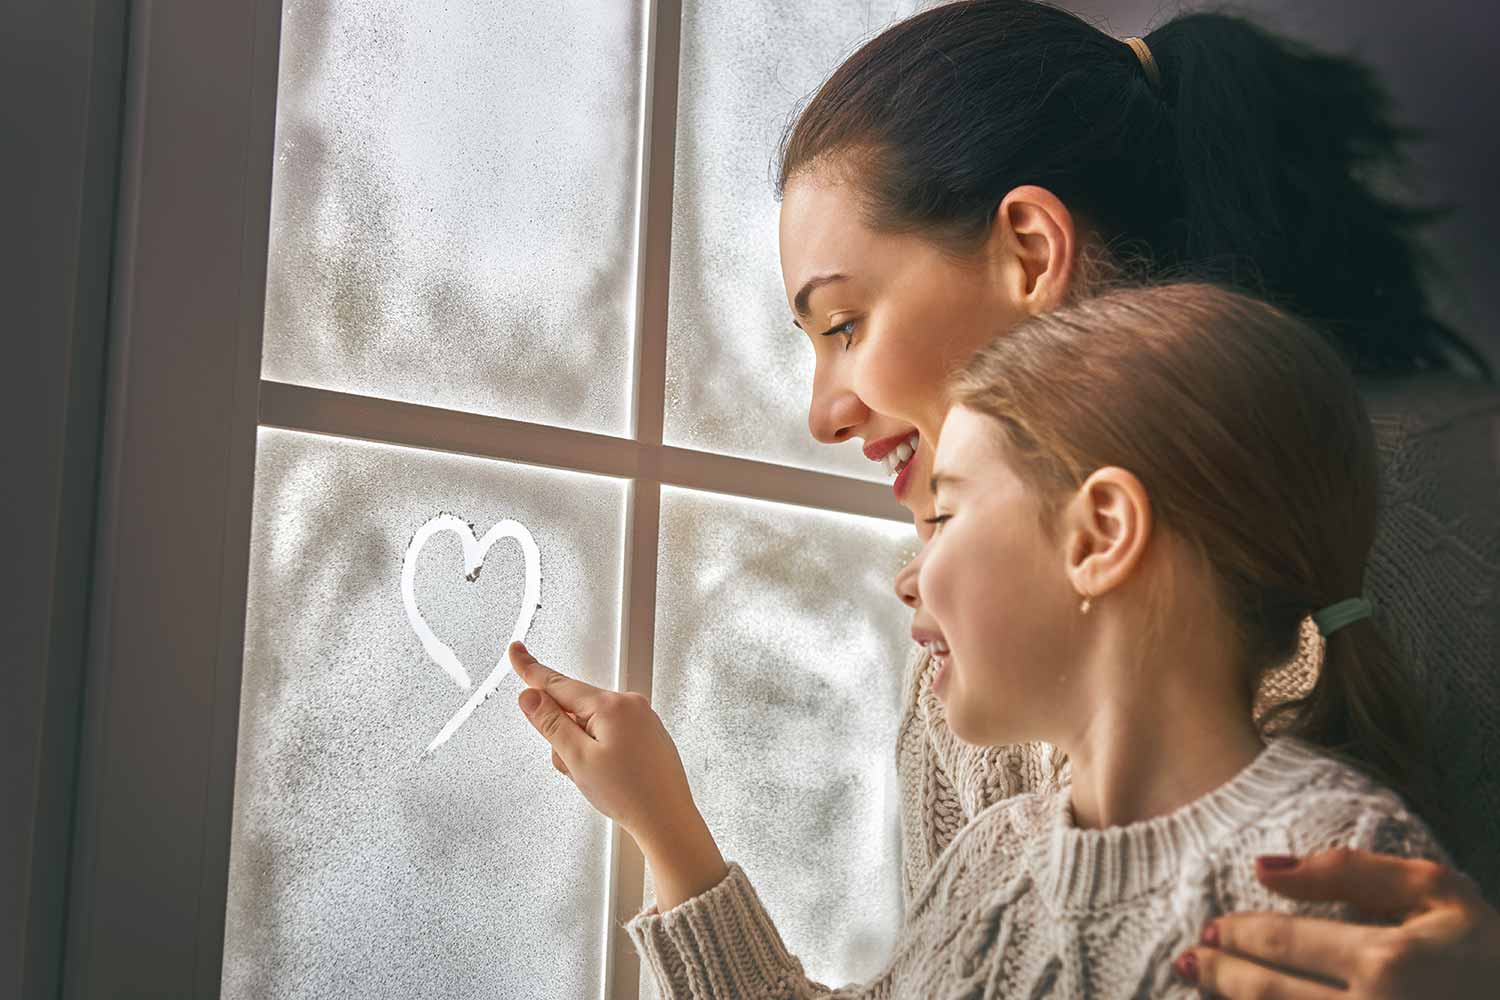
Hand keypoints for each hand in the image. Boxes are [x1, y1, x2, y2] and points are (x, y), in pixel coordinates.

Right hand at [508, 641, 727, 909]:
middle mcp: (629, 703)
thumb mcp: (578, 759)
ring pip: (591, 725)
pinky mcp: (647, 732)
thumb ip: (551, 724)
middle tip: (574, 769)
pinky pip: (610, 733)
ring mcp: (641, 717)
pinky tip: (610, 777)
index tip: (516, 651)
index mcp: (610, 705)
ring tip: (596, 779)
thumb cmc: (628, 794)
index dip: (531, 670)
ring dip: (581, 748)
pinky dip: (599, 751)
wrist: (668, 821)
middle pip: (574, 708)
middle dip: (564, 736)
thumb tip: (529, 695)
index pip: (559, 683)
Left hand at [1175, 849, 1499, 997]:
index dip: (1238, 935)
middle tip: (1191, 960)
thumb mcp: (1437, 893)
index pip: (1282, 944)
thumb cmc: (1488, 954)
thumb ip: (1350, 872)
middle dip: (1220, 975)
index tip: (1213, 929)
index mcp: (1387, 962)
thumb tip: (1263, 868)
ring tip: (1204, 987)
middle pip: (1267, 995)